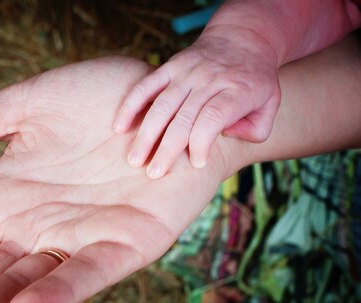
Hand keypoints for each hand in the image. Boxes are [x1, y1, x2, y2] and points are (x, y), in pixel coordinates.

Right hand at [113, 24, 280, 176]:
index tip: (195, 163)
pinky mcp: (169, 67)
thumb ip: (255, 129)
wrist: (242, 39)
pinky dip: (130, 106)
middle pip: (184, 117)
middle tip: (154, 174)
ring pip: (161, 105)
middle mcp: (209, 81)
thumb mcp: (270, 105)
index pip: (212, 118)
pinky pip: (145, 86)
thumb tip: (224, 138)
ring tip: (134, 160)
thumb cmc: (255, 82)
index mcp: (236, 91)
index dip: (201, 143)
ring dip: (146, 134)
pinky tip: (119, 127)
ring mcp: (187, 73)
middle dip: (167, 149)